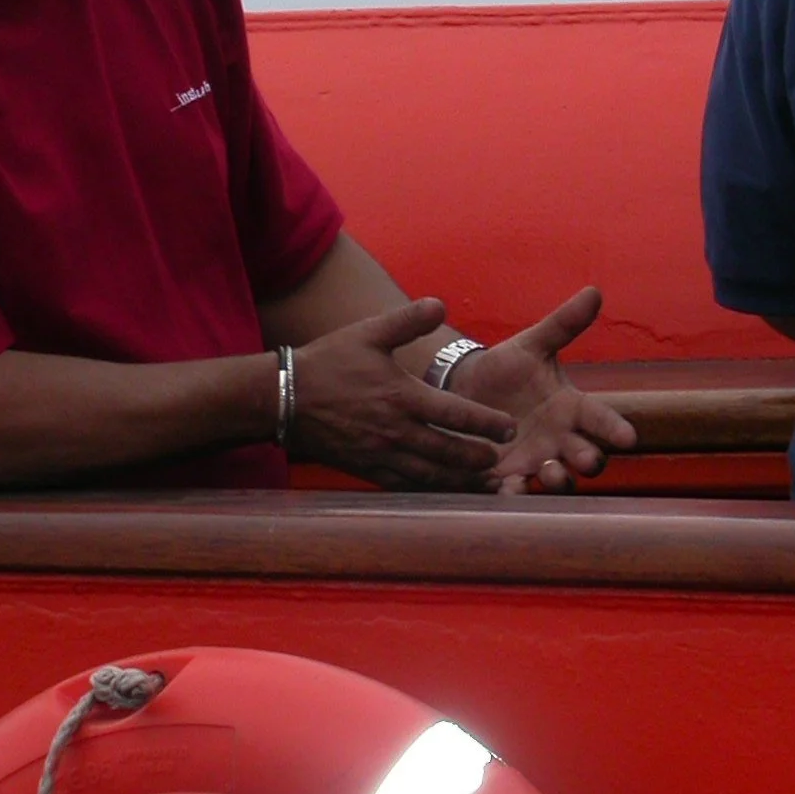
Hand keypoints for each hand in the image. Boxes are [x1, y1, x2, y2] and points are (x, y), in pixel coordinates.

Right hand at [289, 299, 515, 488]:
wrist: (284, 397)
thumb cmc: (330, 362)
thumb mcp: (369, 333)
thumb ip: (408, 320)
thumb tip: (441, 303)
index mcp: (402, 397)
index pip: (456, 415)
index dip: (487, 424)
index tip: (510, 427)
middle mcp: (396, 431)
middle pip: (449, 453)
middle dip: (479, 458)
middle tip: (503, 459)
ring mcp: (380, 455)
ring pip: (430, 475)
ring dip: (460, 481)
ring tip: (484, 483)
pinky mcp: (365, 470)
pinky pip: (404, 486)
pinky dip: (428, 491)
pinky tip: (442, 490)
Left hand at [450, 287, 637, 494]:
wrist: (464, 390)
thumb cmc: (507, 368)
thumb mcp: (532, 344)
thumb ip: (563, 324)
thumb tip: (594, 290)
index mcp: (570, 408)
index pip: (600, 419)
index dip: (614, 428)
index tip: (629, 437)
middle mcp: (559, 439)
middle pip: (585, 455)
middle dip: (589, 459)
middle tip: (586, 459)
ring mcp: (535, 460)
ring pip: (556, 477)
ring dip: (558, 479)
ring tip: (551, 473)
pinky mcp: (506, 476)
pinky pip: (515, 490)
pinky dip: (515, 493)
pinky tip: (510, 489)